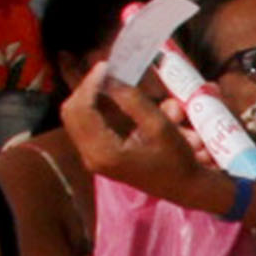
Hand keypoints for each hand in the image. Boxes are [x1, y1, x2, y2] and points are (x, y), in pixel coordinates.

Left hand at [65, 61, 216, 205]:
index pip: (82, 109)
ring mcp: (92, 157)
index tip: (107, 67)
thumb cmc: (177, 160)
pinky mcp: (98, 155)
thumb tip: (112, 78)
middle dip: (86, 88)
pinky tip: (111, 98)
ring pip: (75, 118)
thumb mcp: (160, 127)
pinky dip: (94, 107)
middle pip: (71, 112)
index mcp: (104, 152)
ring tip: (109, 82)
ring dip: (89, 97)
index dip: (90, 84)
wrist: (184, 188)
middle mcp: (91, 156)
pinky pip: (85, 125)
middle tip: (106, 73)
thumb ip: (133, 101)